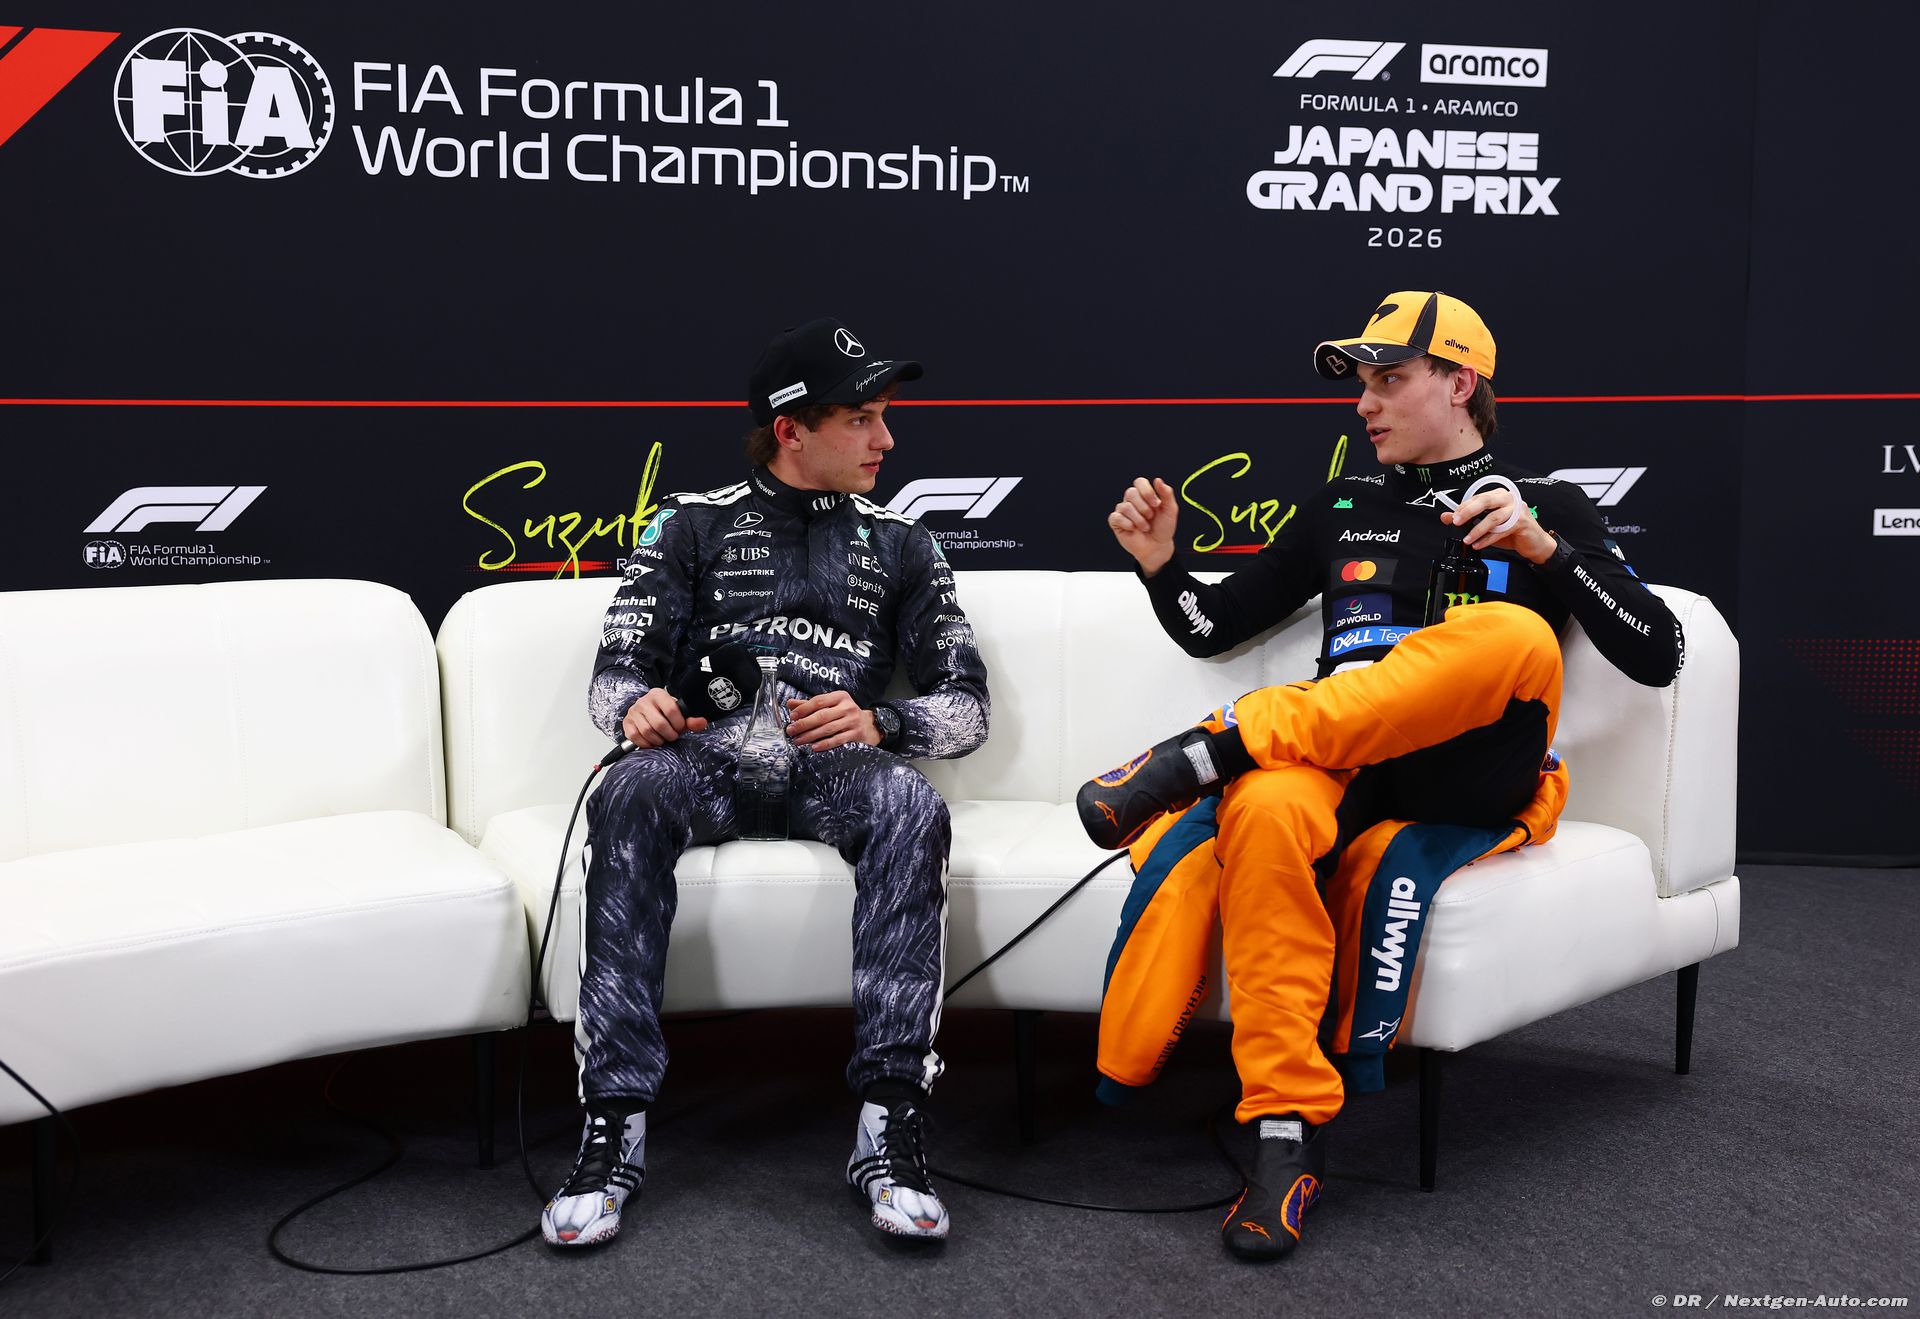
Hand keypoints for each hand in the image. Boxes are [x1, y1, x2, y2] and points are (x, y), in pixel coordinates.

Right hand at [621, 688, 708, 748]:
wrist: (647, 712)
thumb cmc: (665, 714)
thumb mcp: (679, 714)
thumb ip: (691, 720)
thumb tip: (701, 722)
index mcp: (658, 694)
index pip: (671, 710)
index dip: (678, 724)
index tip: (680, 728)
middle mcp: (643, 701)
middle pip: (659, 723)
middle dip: (669, 735)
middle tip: (673, 736)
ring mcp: (633, 712)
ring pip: (647, 731)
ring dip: (658, 740)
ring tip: (663, 739)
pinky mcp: (627, 723)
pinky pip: (636, 737)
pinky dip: (646, 743)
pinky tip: (652, 741)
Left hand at [785, 691, 879, 751]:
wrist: (868, 725)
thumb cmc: (844, 714)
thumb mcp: (830, 705)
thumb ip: (810, 705)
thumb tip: (790, 704)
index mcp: (840, 697)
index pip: (818, 701)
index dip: (803, 709)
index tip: (792, 717)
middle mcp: (847, 707)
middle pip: (822, 716)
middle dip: (804, 724)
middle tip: (791, 731)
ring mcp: (852, 721)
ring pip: (828, 729)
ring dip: (810, 736)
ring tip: (798, 740)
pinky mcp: (855, 734)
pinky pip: (837, 740)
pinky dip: (824, 744)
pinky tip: (814, 747)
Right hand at [1108, 476, 1177, 575]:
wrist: (1158, 547)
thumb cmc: (1163, 528)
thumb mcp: (1170, 510)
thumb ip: (1167, 494)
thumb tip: (1158, 480)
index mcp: (1144, 495)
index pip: (1140, 482)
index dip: (1147, 491)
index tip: (1156, 504)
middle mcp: (1132, 501)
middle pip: (1130, 492)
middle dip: (1144, 507)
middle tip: (1151, 517)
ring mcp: (1123, 511)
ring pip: (1125, 507)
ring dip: (1139, 519)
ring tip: (1145, 527)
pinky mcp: (1116, 522)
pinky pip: (1116, 517)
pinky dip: (1128, 524)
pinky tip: (1134, 529)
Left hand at [1442, 487, 1556, 562]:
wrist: (1534, 543)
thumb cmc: (1511, 532)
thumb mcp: (1486, 525)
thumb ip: (1468, 519)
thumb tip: (1446, 516)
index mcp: (1499, 495)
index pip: (1478, 497)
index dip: (1463, 507)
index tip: (1452, 517)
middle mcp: (1509, 498)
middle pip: (1485, 501)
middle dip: (1468, 511)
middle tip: (1456, 522)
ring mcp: (1517, 509)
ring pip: (1493, 517)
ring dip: (1477, 530)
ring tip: (1467, 539)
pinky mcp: (1522, 522)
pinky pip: (1501, 530)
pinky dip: (1488, 539)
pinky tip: (1478, 545)